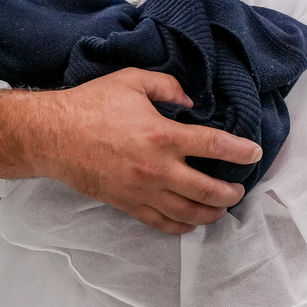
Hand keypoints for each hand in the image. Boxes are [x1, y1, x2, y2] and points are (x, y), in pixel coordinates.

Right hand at [0, 68, 260, 234]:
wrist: (53, 135)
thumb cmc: (91, 104)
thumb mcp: (133, 80)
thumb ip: (168, 86)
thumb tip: (191, 101)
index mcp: (163, 135)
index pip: (215, 146)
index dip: (240, 151)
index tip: (253, 153)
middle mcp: (157, 168)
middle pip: (208, 190)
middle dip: (230, 192)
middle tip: (239, 188)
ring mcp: (142, 190)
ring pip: (188, 212)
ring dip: (211, 213)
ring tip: (222, 208)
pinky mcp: (127, 204)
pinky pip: (161, 222)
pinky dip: (181, 225)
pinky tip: (191, 222)